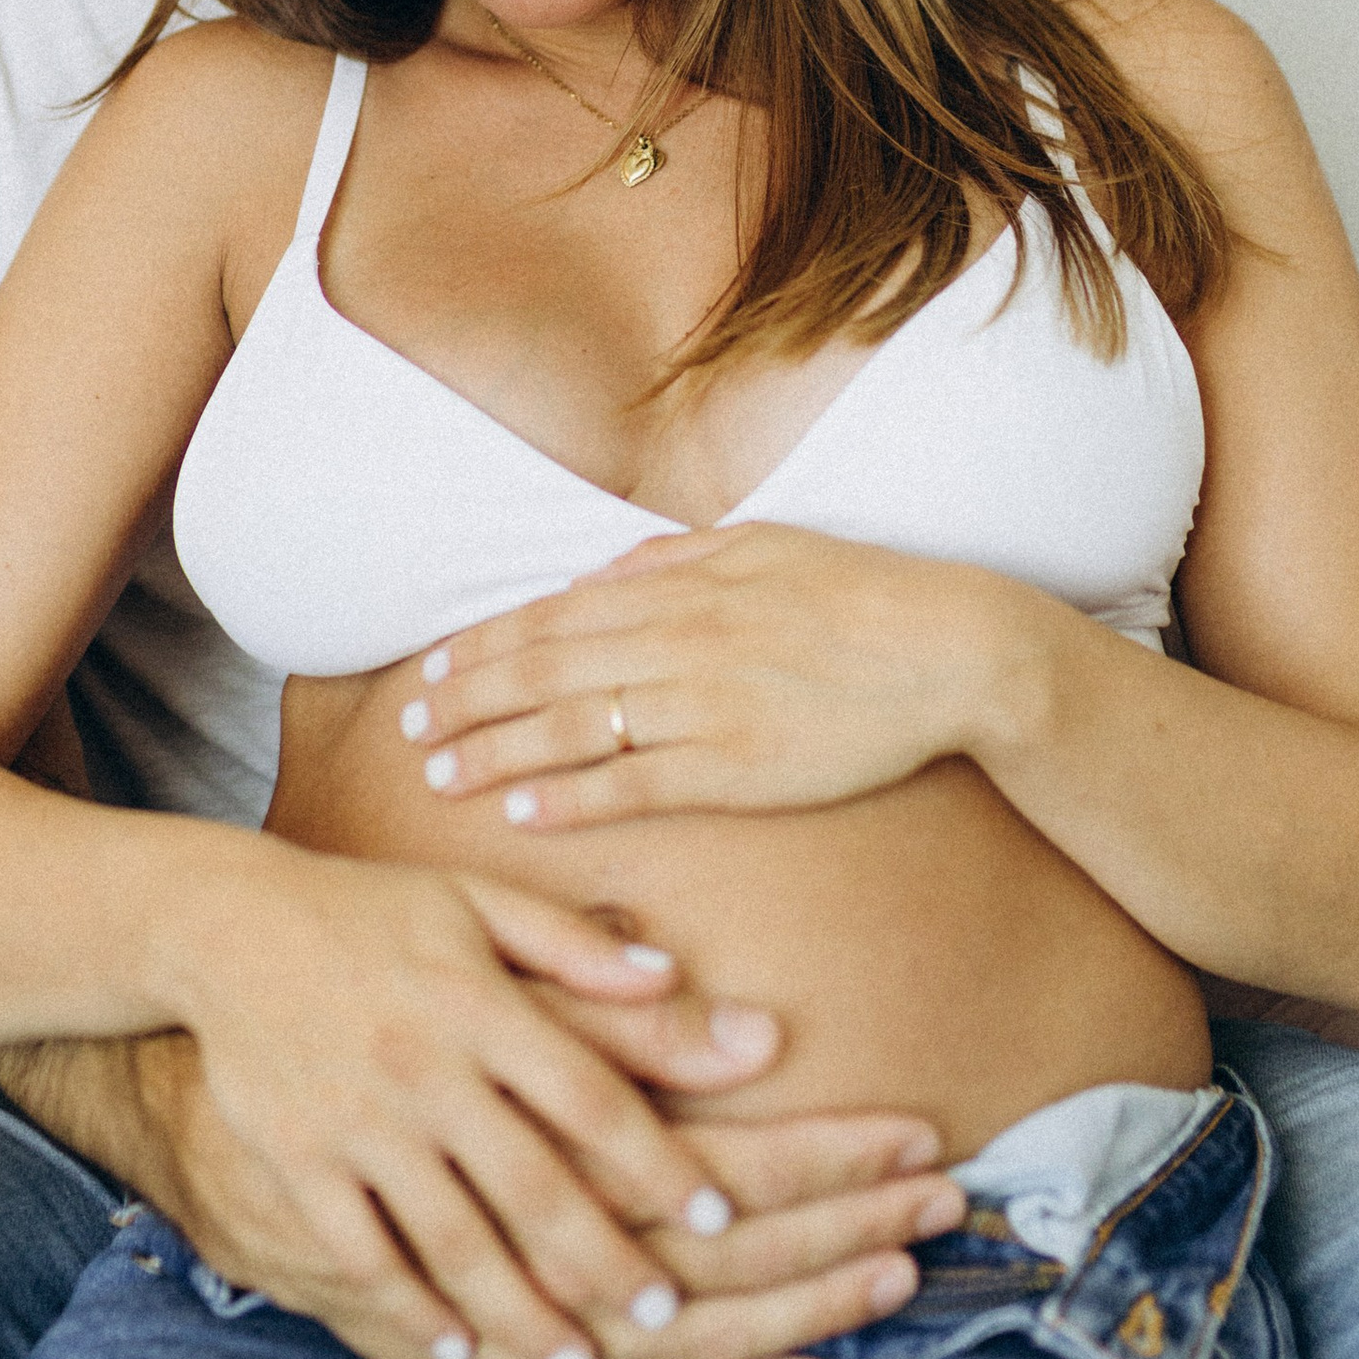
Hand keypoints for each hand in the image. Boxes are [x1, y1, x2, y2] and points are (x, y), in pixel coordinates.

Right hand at [159, 839, 945, 1358]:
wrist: (225, 927)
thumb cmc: (373, 914)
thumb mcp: (477, 903)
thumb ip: (577, 946)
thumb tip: (677, 975)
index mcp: (481, 1002)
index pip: (591, 1094)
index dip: (661, 1160)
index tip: (722, 1214)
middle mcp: (425, 1067)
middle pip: (534, 1185)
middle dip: (606, 1262)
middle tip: (668, 1316)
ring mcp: (356, 1122)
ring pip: (453, 1238)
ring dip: (521, 1310)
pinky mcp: (298, 1161)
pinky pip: (363, 1252)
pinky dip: (412, 1307)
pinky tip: (457, 1349)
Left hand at [404, 523, 1034, 834]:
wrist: (949, 649)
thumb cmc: (860, 595)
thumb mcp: (763, 545)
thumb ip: (678, 559)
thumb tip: (606, 570)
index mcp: (681, 584)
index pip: (555, 614)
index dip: (487, 643)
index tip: (435, 665)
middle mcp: (678, 638)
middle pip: (544, 669)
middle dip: (467, 697)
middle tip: (409, 726)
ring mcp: (704, 703)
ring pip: (572, 727)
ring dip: (496, 751)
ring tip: (439, 774)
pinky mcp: (737, 765)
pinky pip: (634, 785)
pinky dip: (571, 799)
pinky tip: (521, 813)